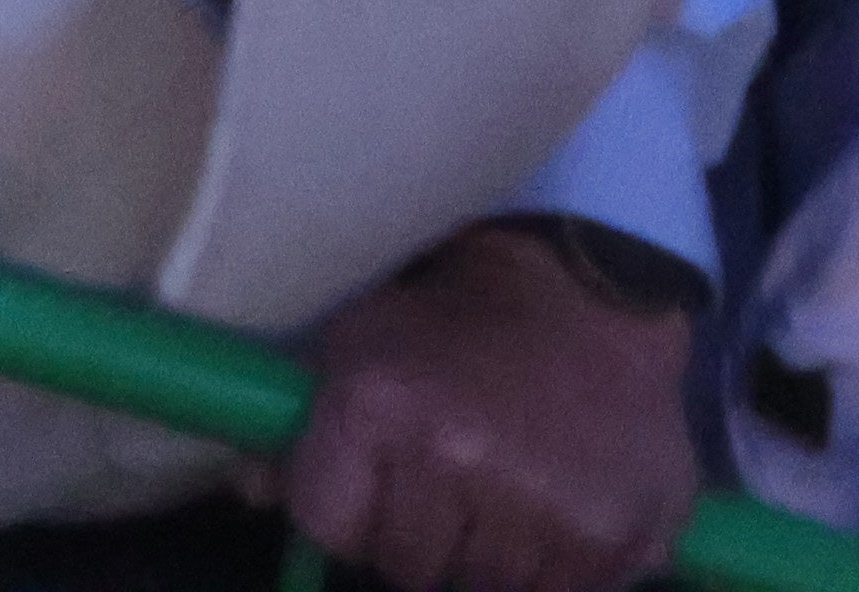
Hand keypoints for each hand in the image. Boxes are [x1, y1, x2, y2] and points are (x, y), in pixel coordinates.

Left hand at [269, 222, 697, 591]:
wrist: (581, 296)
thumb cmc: (450, 324)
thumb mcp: (358, 345)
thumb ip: (298, 428)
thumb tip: (250, 491)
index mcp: (378, 407)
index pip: (329, 526)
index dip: (350, 513)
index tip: (378, 487)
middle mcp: (454, 458)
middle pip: (406, 566)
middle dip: (422, 536)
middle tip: (454, 482)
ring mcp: (536, 504)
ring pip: (481, 587)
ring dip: (488, 554)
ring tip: (507, 489)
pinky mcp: (608, 537)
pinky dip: (554, 569)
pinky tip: (555, 508)